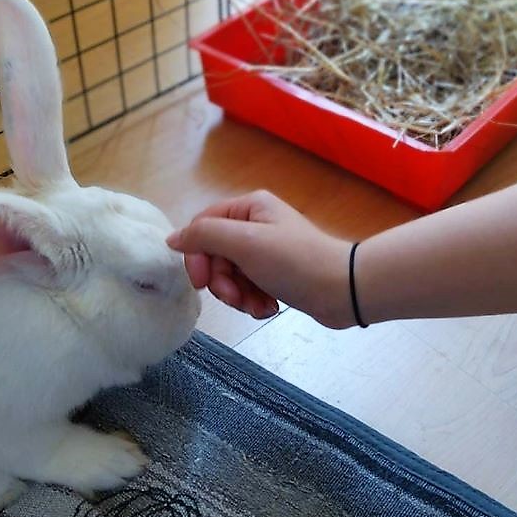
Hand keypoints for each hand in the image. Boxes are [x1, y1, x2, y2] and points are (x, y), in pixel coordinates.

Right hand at [167, 191, 355, 327]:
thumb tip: (172, 238)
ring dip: (238, 295)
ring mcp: (267, 250)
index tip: (202, 282)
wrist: (343, 289)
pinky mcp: (277, 274)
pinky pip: (249, 287)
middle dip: (222, 282)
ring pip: (231, 275)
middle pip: (216, 254)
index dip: (197, 255)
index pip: (203, 227)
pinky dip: (253, 300)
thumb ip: (204, 236)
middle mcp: (256, 224)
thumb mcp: (245, 243)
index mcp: (249, 208)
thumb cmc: (294, 261)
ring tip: (258, 306)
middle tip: (234, 298)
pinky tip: (268, 308)